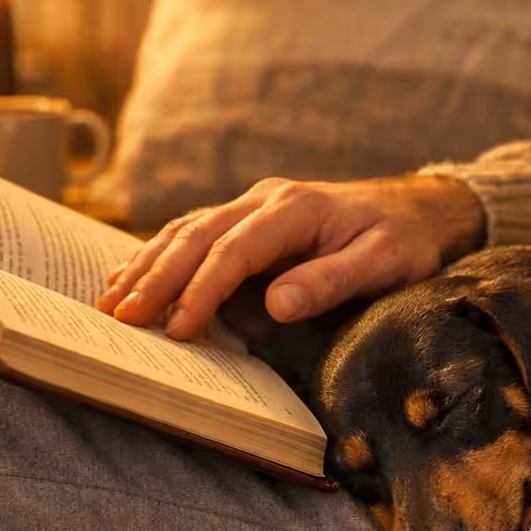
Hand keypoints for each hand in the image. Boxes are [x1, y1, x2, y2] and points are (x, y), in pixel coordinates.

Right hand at [95, 174, 484, 339]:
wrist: (420, 209)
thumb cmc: (405, 240)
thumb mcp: (385, 263)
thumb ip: (331, 281)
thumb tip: (276, 304)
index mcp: (295, 208)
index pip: (233, 251)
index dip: (201, 291)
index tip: (178, 331)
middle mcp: (265, 199)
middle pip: (196, 236)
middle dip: (155, 278)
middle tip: (120, 319)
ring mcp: (253, 205)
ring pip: (186, 230)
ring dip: (146, 265)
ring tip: (110, 302)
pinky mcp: (250, 218)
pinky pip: (194, 233)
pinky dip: (158, 254)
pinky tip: (130, 275)